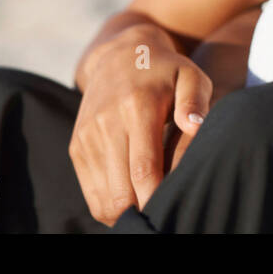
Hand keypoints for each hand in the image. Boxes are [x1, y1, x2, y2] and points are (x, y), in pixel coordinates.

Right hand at [69, 25, 212, 225]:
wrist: (119, 56)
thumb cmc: (166, 71)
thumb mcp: (190, 75)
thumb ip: (195, 101)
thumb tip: (196, 126)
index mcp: (137, 107)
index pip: (144, 169)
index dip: (157, 198)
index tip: (173, 210)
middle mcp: (106, 123)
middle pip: (121, 191)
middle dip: (143, 212)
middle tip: (166, 217)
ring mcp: (87, 137)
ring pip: (103, 198)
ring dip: (126, 213)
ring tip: (151, 212)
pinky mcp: (77, 147)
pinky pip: (90, 193)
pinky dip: (110, 206)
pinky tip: (133, 203)